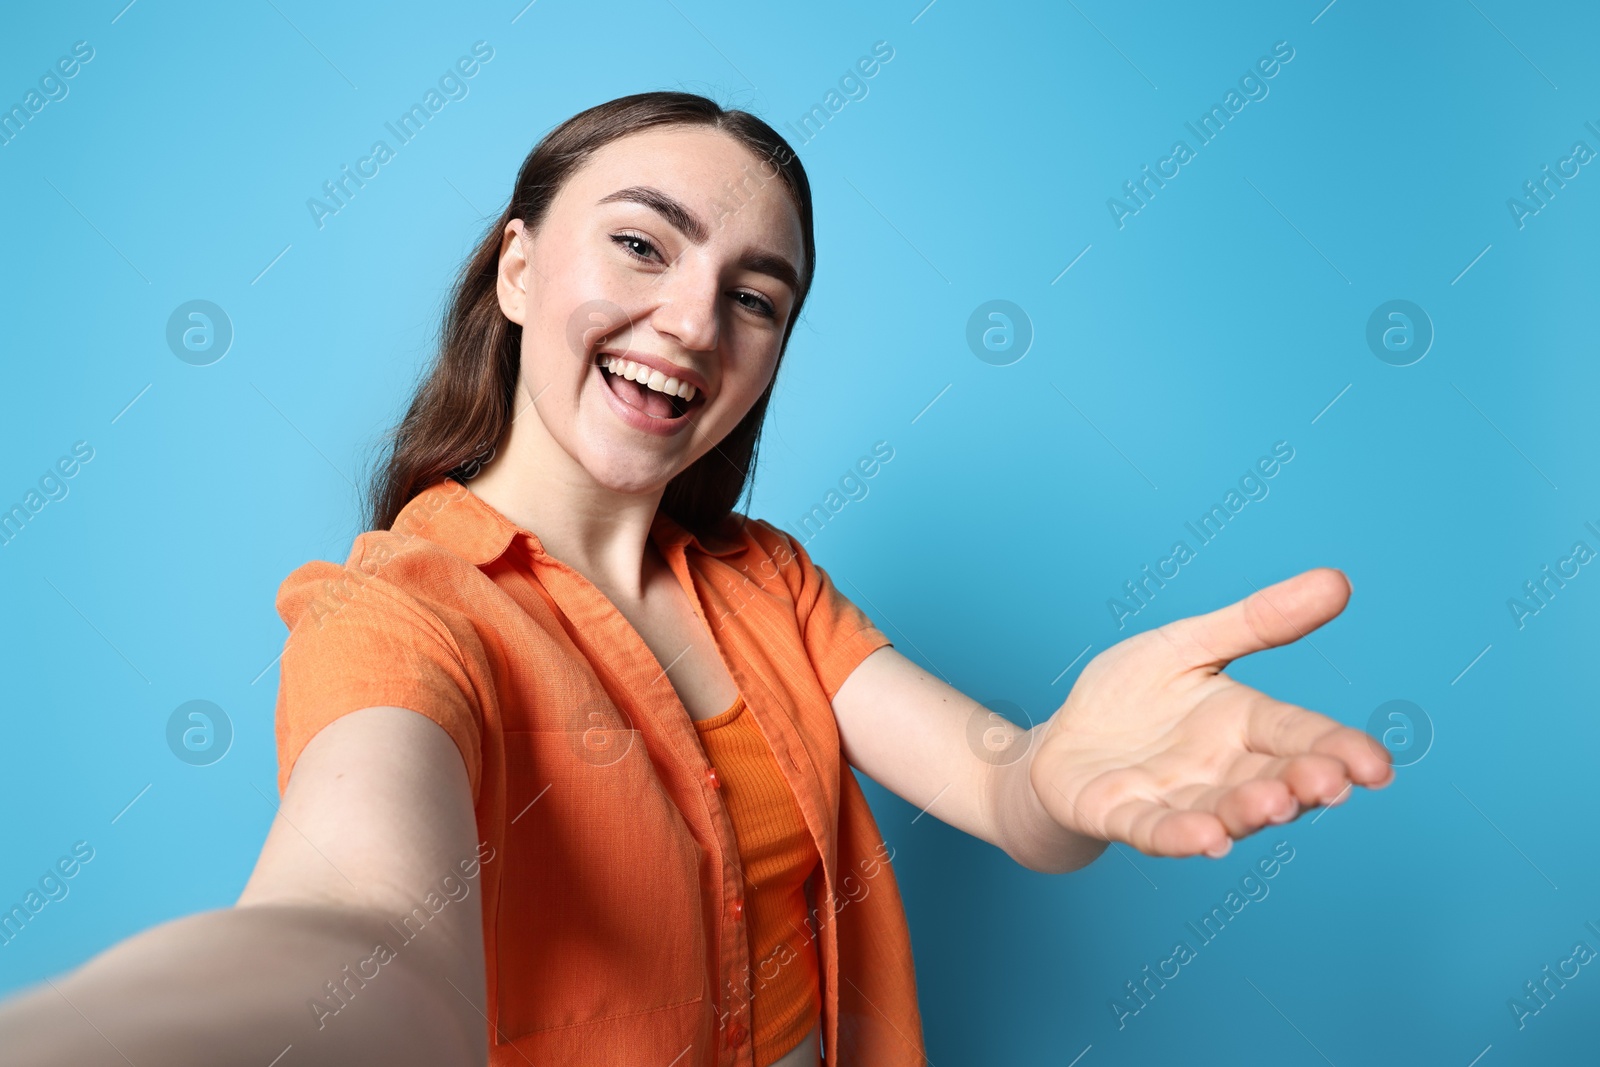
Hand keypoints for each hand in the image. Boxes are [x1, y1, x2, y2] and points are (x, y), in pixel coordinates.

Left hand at [1029, 567, 1393, 858]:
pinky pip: (1156, 830)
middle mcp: (1218, 770)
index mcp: (1241, 724)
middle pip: (1269, 779)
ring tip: (1274, 806)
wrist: (1060, 744)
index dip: (1339, 749)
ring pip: (1220, 810)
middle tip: (1328, 782)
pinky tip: (1208, 840)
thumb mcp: (1188, 646)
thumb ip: (1257, 621)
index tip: (1377, 765)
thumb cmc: (1130, 699)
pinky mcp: (1123, 816)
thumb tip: (1339, 580)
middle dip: (1300, 783)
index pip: (1299, 734)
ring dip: (1247, 812)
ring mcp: (1173, 798)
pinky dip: (1181, 836)